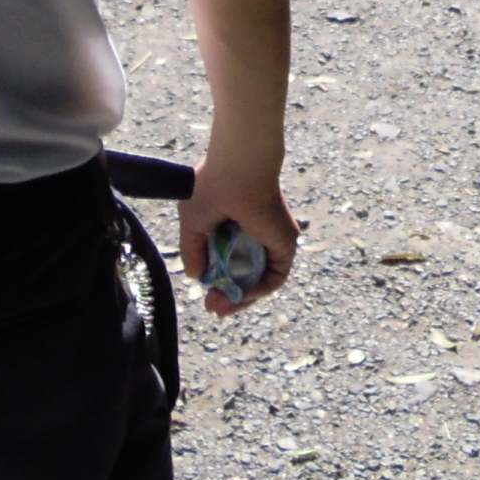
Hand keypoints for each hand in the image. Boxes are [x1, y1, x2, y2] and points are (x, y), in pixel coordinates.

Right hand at [179, 148, 298, 315]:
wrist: (238, 170)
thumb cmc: (212, 186)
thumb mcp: (193, 223)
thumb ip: (193, 251)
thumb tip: (196, 277)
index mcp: (237, 221)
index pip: (232, 259)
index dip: (218, 280)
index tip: (205, 295)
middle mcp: (258, 231)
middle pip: (247, 272)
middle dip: (229, 294)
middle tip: (212, 308)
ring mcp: (273, 238)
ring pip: (261, 278)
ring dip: (241, 297)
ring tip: (219, 308)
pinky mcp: (287, 242)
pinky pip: (276, 275)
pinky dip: (258, 289)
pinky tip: (238, 295)